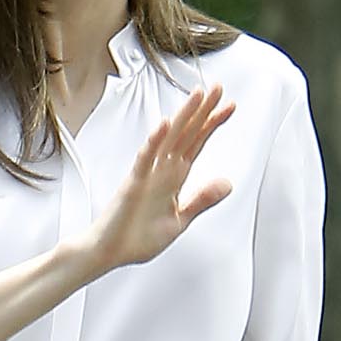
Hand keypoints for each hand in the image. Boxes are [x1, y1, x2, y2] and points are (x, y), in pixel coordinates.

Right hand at [87, 85, 236, 270]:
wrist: (110, 252)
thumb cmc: (138, 236)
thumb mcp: (180, 220)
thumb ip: (202, 200)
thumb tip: (228, 183)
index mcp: (174, 177)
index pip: (196, 143)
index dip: (212, 124)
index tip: (230, 106)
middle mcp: (162, 170)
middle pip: (186, 134)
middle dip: (203, 111)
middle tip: (218, 88)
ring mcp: (148, 174)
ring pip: (169, 139)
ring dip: (184, 117)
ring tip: (198, 96)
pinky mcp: (133, 184)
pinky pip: (145, 159)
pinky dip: (154, 142)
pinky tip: (165, 125)